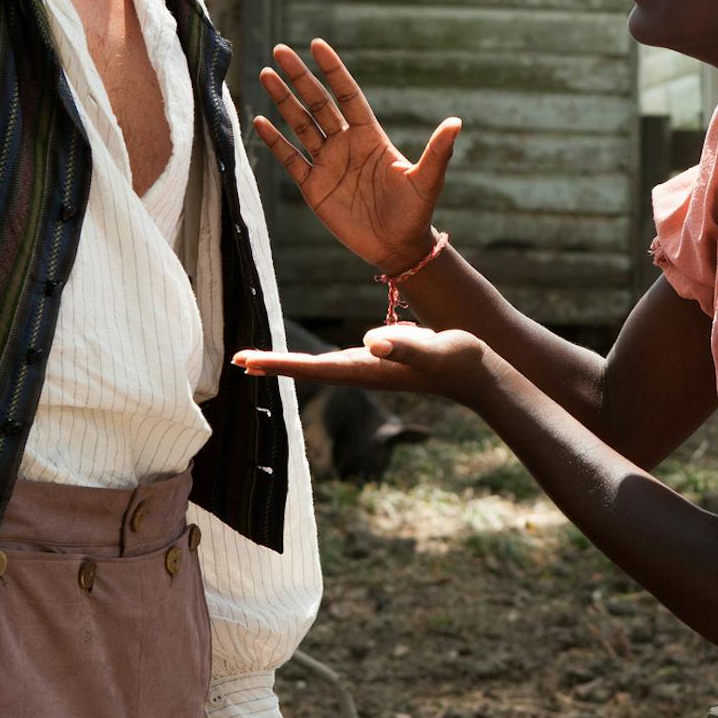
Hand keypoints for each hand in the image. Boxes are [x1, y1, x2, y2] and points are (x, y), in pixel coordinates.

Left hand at [236, 324, 495, 406]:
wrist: (480, 376)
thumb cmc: (459, 359)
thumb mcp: (434, 347)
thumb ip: (405, 344)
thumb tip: (371, 341)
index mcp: (368, 368)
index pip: (312, 367)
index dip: (278, 363)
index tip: (244, 361)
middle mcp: (364, 371)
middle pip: (308, 371)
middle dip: (273, 365)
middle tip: (237, 360)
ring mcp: (372, 369)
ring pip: (319, 368)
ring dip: (289, 364)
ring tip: (259, 361)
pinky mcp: (381, 363)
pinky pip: (335, 362)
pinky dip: (312, 361)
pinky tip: (307, 361)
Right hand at [255, 39, 459, 271]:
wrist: (397, 248)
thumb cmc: (415, 212)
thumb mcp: (427, 180)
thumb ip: (437, 151)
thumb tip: (456, 122)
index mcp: (370, 136)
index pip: (348, 95)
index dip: (333, 71)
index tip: (316, 45)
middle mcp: (346, 144)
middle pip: (318, 103)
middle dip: (299, 77)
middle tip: (280, 51)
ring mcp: (328, 163)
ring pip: (300, 125)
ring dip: (283, 101)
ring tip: (265, 75)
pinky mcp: (314, 187)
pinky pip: (290, 159)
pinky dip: (275, 141)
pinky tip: (260, 121)